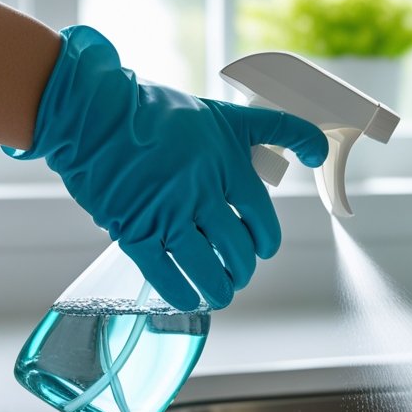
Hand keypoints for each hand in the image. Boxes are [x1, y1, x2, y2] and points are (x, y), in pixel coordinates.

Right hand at [6, 25, 327, 310]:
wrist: (92, 114)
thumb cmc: (158, 112)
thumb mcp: (224, 115)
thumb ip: (274, 130)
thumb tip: (319, 151)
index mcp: (227, 162)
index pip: (261, 217)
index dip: (266, 241)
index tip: (262, 248)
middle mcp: (202, 190)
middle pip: (238, 248)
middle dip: (242, 267)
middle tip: (237, 272)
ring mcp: (168, 212)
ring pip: (209, 268)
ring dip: (220, 288)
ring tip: (220, 292)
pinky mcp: (134, 230)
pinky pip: (167, 275)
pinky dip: (182, 294)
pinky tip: (189, 299)